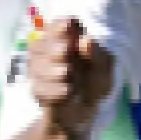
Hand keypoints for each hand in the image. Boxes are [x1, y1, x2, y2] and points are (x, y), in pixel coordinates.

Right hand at [27, 17, 114, 133]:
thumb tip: (86, 40)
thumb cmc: (94, 84)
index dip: (60, 25)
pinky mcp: (36, 90)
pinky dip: (53, 89)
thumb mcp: (104, 70)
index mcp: (68, 41)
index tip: (68, 25)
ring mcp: (39, 71)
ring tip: (67, 74)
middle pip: (40, 43)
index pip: (58, 25)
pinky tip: (66, 91)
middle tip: (65, 50)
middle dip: (52, 46)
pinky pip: (39, 87)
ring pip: (37, 65)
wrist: (83, 114)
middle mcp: (49, 52)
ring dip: (52, 69)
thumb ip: (98, 55)